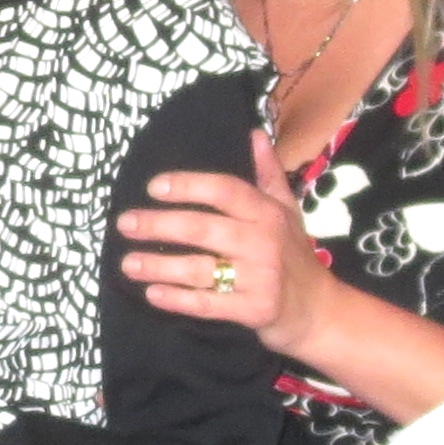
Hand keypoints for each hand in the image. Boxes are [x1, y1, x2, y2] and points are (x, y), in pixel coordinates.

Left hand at [116, 130, 328, 354]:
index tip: (153, 187)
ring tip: (127, 262)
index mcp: (267, 213)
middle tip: (124, 223)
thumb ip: (267, 173)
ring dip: (159, 265)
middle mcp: (263, 242)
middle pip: (202, 228)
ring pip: (199, 268)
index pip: (224, 190)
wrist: (319, 311)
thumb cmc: (294, 256)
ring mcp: (259, 278)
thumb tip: (254, 133)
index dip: (187, 186)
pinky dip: (178, 300)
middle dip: (158, 225)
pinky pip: (208, 304)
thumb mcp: (287, 211)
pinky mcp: (254, 311)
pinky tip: (151, 294)